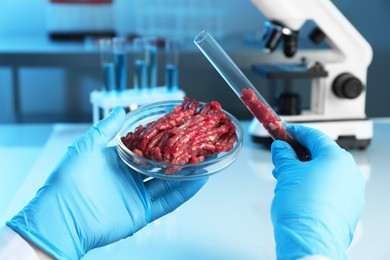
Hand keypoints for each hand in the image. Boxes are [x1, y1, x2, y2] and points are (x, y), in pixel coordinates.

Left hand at [7, 107, 207, 258]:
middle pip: (160, 164)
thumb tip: (119, 110)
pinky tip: (198, 180)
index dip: (161, 138)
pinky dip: (184, 191)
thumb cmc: (67, 181)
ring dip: (187, 173)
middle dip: (178, 155)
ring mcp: (137, 195)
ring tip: (205, 160)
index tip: (177, 129)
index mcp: (116, 161)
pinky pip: (168, 201)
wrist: (62, 218)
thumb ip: (104, 129)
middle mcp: (129, 177)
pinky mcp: (142, 212)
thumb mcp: (85, 147)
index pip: (145, 146)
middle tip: (196, 144)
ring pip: (168, 182)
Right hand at [271, 125, 364, 258]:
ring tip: (286, 178)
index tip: (285, 132)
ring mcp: (351, 191)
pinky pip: (330, 188)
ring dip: (305, 171)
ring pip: (325, 172)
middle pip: (321, 154)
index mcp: (336, 158)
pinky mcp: (348, 207)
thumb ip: (283, 155)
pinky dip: (314, 185)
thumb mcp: (286, 173)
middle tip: (282, 158)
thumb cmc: (302, 209)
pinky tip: (299, 192)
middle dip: (299, 155)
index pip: (315, 136)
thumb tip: (281, 148)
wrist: (309, 241)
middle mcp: (349, 172)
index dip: (296, 132)